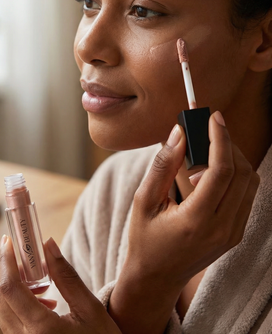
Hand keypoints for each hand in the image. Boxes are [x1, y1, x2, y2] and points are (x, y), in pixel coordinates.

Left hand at [0, 235, 121, 333]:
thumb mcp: (89, 309)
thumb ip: (66, 276)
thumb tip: (48, 245)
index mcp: (41, 330)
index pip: (9, 288)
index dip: (6, 260)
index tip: (8, 241)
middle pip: (0, 297)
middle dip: (11, 272)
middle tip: (33, 262)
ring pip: (2, 308)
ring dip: (16, 288)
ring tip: (45, 285)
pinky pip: (9, 321)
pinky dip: (19, 303)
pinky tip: (45, 303)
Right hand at [109, 111, 259, 333]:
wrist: (156, 277)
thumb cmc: (144, 239)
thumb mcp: (144, 201)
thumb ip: (162, 165)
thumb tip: (179, 133)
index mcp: (197, 221)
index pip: (221, 170)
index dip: (220, 139)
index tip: (213, 117)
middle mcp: (223, 228)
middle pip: (241, 173)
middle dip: (227, 143)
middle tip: (207, 129)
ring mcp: (233, 233)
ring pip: (249, 183)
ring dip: (233, 158)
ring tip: (206, 150)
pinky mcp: (236, 233)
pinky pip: (246, 195)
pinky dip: (233, 175)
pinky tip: (210, 173)